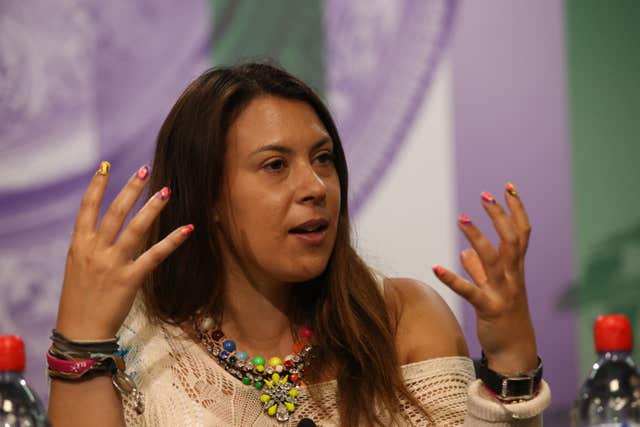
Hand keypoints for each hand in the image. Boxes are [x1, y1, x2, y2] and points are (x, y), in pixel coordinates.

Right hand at [55, 162, 192, 339]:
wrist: (81, 330)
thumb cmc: (80, 298)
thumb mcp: (78, 266)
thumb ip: (90, 245)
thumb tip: (102, 226)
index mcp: (79, 245)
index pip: (86, 208)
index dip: (96, 186)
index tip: (105, 166)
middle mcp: (95, 250)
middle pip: (114, 213)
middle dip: (130, 189)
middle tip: (144, 169)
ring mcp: (113, 264)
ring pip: (135, 229)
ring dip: (152, 207)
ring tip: (167, 190)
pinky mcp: (130, 279)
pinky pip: (155, 255)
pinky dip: (172, 240)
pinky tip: (187, 228)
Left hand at [432, 183, 537, 373]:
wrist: (514, 351)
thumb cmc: (504, 317)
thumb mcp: (493, 289)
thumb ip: (479, 269)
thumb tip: (464, 251)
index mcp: (516, 269)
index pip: (521, 232)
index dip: (516, 209)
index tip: (508, 187)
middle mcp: (513, 277)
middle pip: (511, 240)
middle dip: (500, 216)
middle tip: (485, 195)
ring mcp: (502, 292)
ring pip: (492, 259)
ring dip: (477, 237)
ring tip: (461, 218)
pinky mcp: (488, 309)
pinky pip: (469, 291)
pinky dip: (453, 278)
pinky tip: (435, 267)